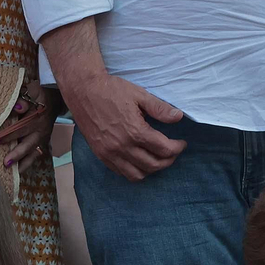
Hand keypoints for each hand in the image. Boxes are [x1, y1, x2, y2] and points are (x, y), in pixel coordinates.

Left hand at [1, 87, 61, 170]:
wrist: (54, 96)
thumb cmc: (38, 93)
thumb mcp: (32, 91)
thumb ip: (23, 99)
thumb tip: (18, 108)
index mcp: (36, 118)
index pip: (20, 128)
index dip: (7, 136)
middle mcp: (40, 130)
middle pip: (28, 144)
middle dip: (16, 154)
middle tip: (5, 163)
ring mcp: (42, 137)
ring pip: (32, 153)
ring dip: (22, 163)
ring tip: (12, 173)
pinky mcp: (42, 142)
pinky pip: (34, 155)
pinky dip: (27, 163)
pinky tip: (18, 170)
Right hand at [60, 72, 184, 180]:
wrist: (83, 91)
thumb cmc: (112, 90)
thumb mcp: (139, 94)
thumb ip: (160, 108)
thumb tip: (179, 117)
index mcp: (135, 131)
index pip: (164, 149)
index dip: (177, 148)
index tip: (181, 143)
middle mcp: (122, 146)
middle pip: (153, 165)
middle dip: (168, 160)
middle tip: (173, 151)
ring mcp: (110, 153)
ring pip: (137, 174)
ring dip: (152, 169)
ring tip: (157, 158)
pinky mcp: (101, 155)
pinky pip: (121, 172)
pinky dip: (134, 170)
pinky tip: (139, 160)